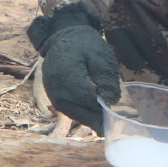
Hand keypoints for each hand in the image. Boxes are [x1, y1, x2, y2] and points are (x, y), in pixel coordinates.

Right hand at [29, 5, 119, 129]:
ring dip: (88, 120)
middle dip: (95, 119)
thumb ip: (105, 77)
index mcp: (68, 74)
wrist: (62, 38)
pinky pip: (67, 110)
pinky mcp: (53, 96)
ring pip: (72, 113)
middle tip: (112, 128)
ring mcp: (52, 92)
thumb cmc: (85, 45)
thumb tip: (111, 101)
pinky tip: (93, 120)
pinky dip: (80, 116)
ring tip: (104, 127)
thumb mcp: (100, 54)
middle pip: (78, 110)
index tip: (115, 114)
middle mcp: (56, 87)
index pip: (86, 98)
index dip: (101, 108)